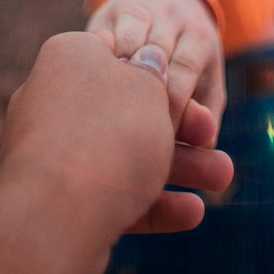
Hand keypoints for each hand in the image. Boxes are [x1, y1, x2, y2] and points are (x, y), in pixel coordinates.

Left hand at [0, 32, 230, 240]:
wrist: (52, 219)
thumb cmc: (109, 133)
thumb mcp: (147, 87)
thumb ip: (153, 76)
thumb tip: (150, 63)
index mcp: (70, 55)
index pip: (124, 54)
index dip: (164, 75)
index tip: (193, 94)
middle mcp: (53, 97)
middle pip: (126, 109)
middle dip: (179, 129)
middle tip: (212, 141)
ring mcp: (51, 149)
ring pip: (122, 153)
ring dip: (175, 167)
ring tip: (222, 179)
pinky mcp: (54, 199)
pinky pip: (108, 192)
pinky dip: (148, 201)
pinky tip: (191, 213)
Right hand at [87, 0, 225, 138]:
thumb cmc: (188, 62)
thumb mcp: (206, 83)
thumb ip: (207, 114)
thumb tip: (203, 142)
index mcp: (199, 39)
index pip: (183, 76)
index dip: (169, 113)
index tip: (156, 146)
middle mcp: (172, 18)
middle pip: (155, 58)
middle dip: (142, 97)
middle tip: (130, 135)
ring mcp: (141, 10)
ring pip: (127, 44)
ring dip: (117, 78)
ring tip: (109, 115)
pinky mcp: (112, 10)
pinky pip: (102, 34)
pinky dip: (98, 61)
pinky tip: (91, 90)